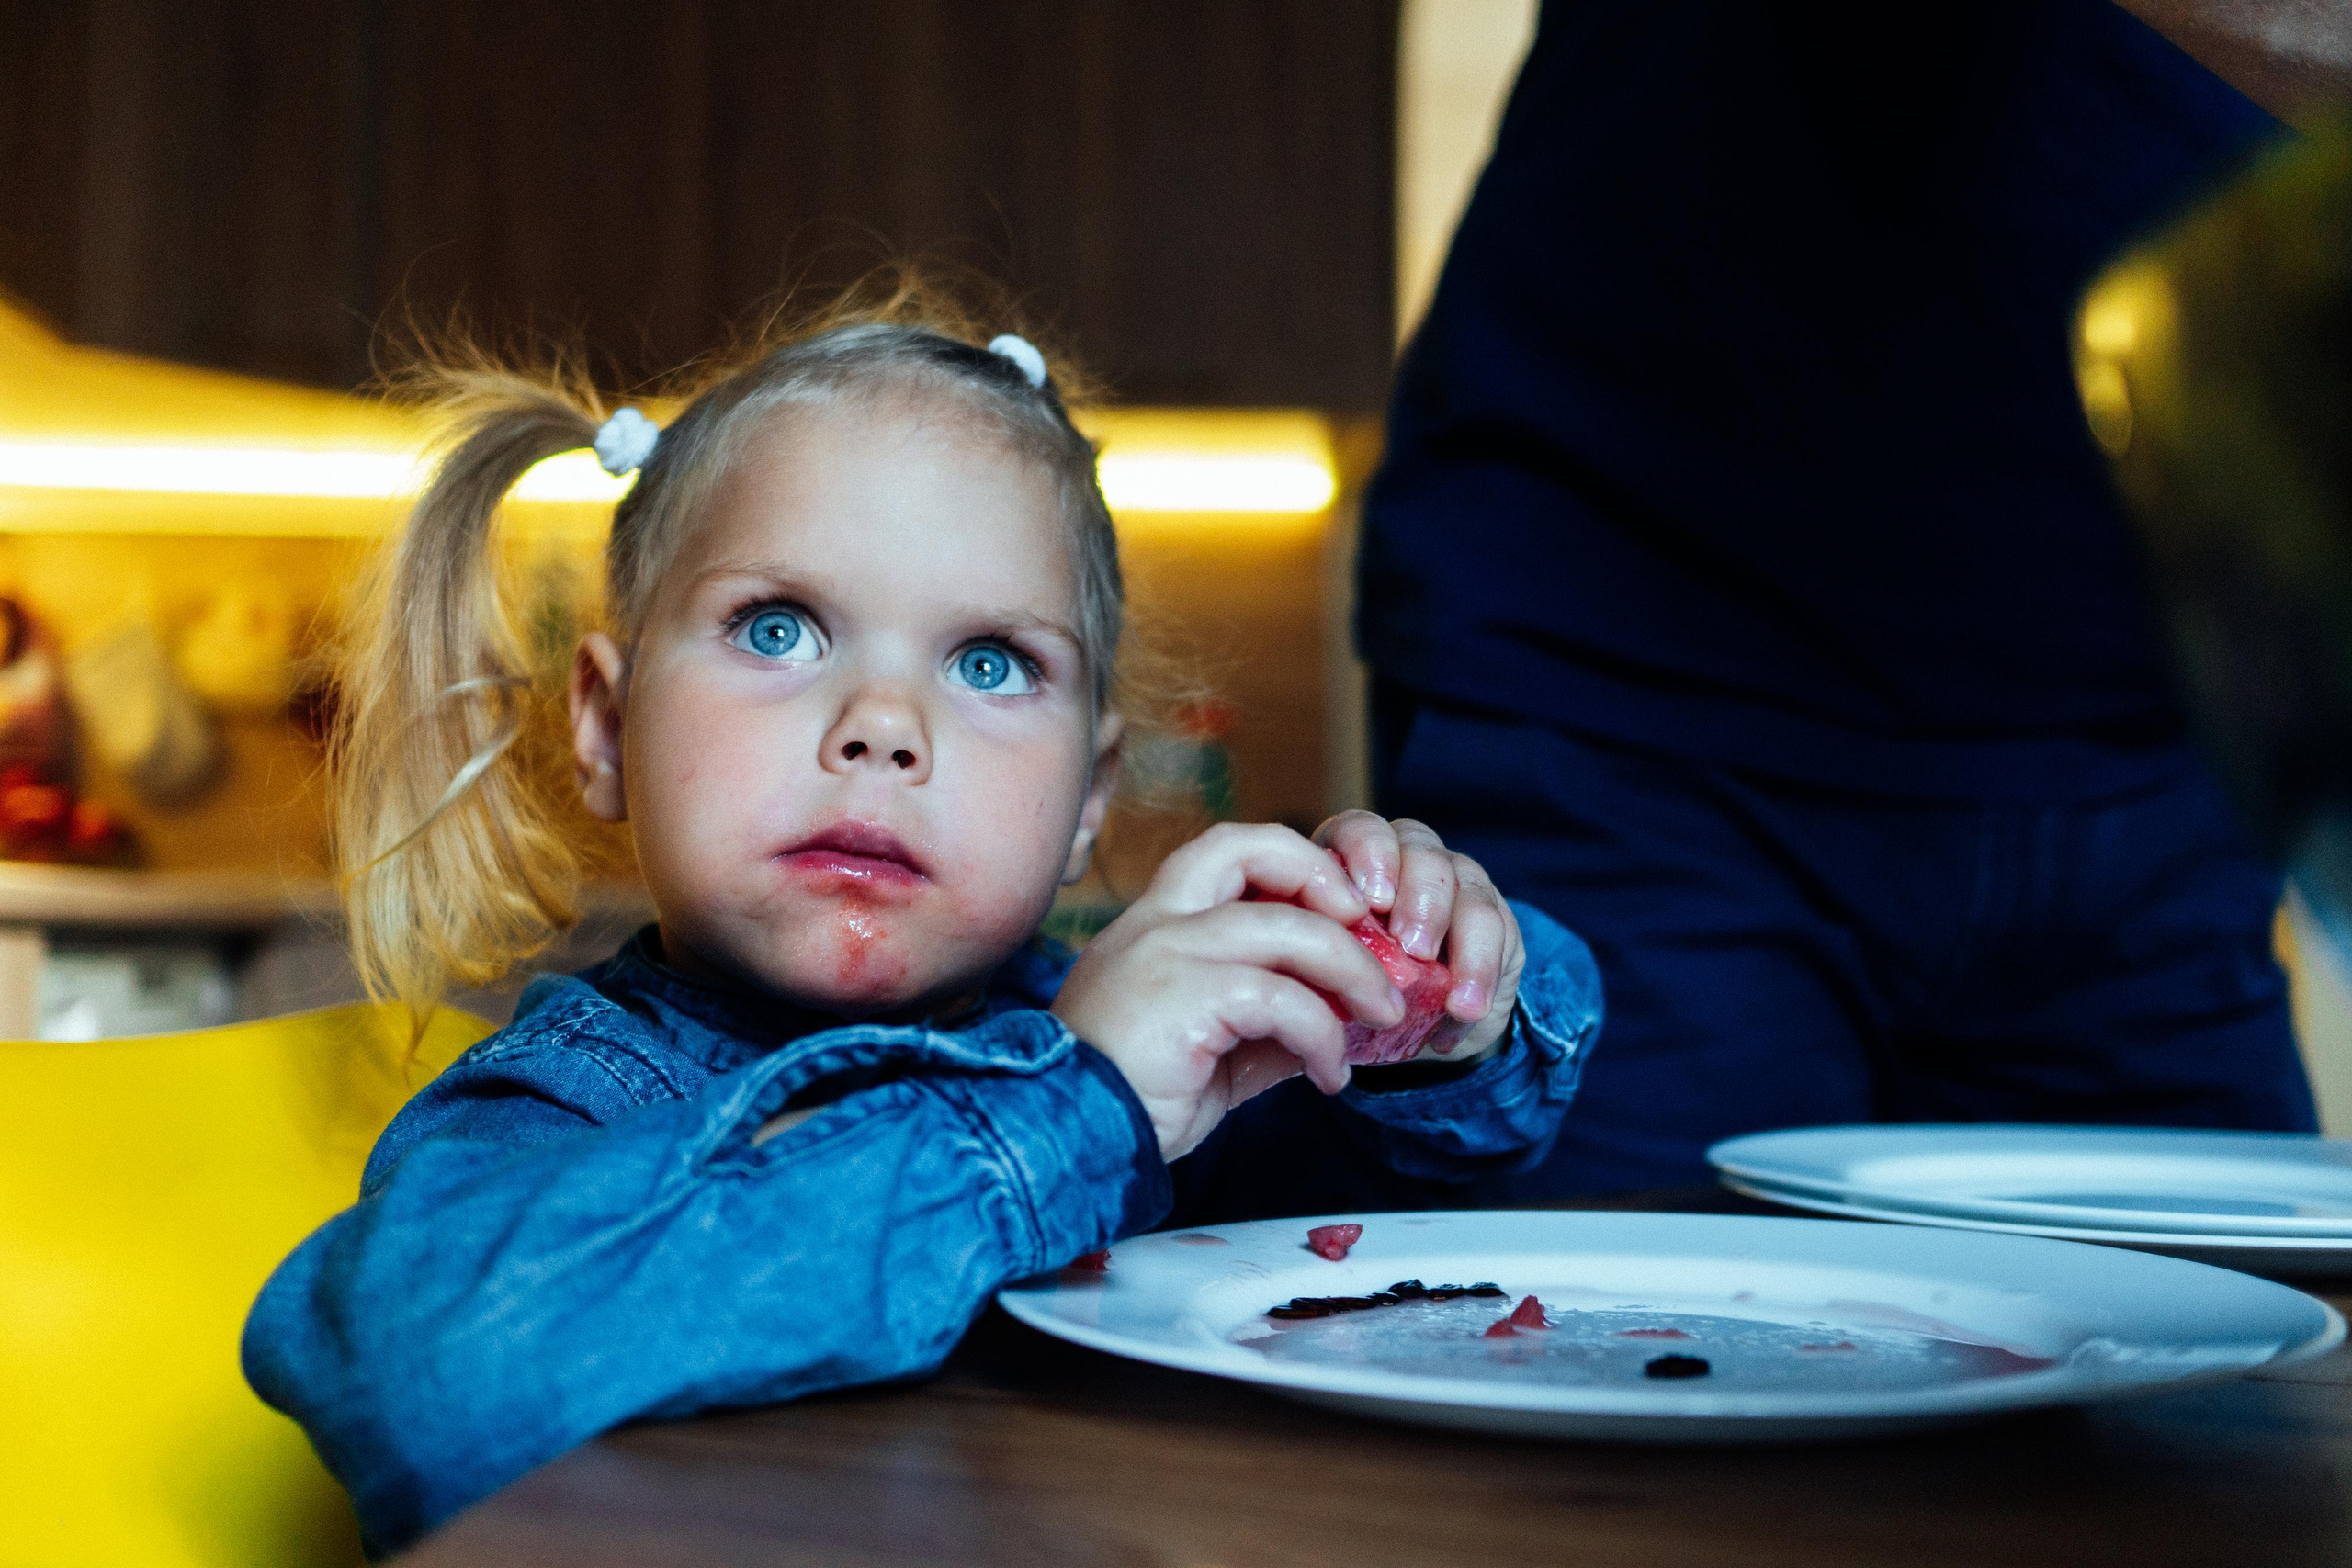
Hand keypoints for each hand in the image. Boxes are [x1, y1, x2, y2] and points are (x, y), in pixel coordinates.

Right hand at [1051, 823, 1406, 1160]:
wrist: (1070, 1141)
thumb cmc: (1131, 1098)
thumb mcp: (1209, 1049)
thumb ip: (1264, 1022)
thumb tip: (1336, 1020)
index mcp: (1154, 922)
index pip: (1226, 851)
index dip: (1294, 863)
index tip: (1343, 909)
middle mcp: (1157, 922)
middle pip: (1252, 848)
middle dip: (1328, 882)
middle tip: (1375, 934)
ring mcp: (1168, 952)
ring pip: (1289, 928)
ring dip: (1354, 970)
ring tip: (1382, 1014)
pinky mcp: (1186, 995)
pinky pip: (1284, 1000)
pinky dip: (1324, 1036)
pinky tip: (1331, 1074)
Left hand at [1311, 811, 1525, 1061]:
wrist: (1409, 1035)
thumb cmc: (1349, 995)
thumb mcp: (1324, 974)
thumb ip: (1315, 954)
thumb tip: (1298, 961)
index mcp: (1353, 859)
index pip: (1361, 829)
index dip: (1368, 856)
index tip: (1370, 904)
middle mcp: (1407, 857)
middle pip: (1419, 849)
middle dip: (1417, 897)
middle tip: (1410, 946)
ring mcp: (1454, 882)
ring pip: (1462, 880)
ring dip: (1454, 936)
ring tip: (1442, 987)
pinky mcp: (1493, 918)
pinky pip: (1495, 927)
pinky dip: (1480, 971)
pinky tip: (1465, 1008)